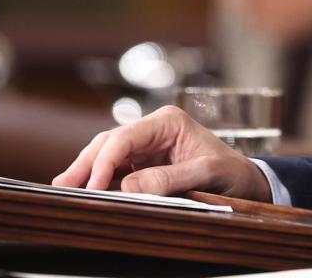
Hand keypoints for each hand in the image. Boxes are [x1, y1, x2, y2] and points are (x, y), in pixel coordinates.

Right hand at [52, 106, 271, 201]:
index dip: (104, 161)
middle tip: (63, 186)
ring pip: (108, 154)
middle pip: (110, 143)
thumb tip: (129, 186)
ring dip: (87, 171)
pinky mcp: (146, 163)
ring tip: (65, 189)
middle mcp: (154, 129)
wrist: (249, 182)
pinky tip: (85, 191)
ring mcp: (149, 146)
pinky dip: (100, 179)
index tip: (92, 186)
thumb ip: (169, 178)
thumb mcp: (207, 174)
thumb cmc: (233, 172)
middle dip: (86, 163)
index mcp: (168, 121)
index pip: (125, 137)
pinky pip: (117, 169)